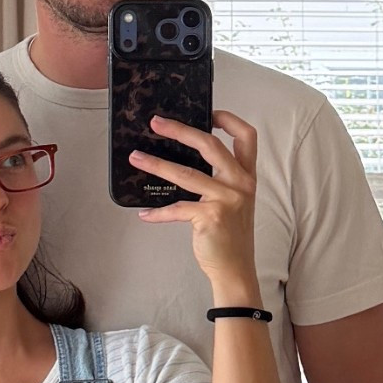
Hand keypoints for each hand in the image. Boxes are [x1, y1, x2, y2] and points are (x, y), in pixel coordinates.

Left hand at [130, 110, 259, 297]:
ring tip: (136, 157)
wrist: (235, 270)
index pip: (246, 137)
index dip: (229, 119)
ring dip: (156, 164)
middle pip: (210, 145)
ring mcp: (226, 199)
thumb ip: (220, 181)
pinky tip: (144, 215)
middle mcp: (240, 183)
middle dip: (180, 130)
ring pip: (185, 173)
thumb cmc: (230, 236)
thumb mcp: (234, 202)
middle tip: (156, 123)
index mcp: (246, 176)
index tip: (208, 112)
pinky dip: (157, 213)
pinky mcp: (209, 216)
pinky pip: (176, 208)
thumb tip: (184, 161)